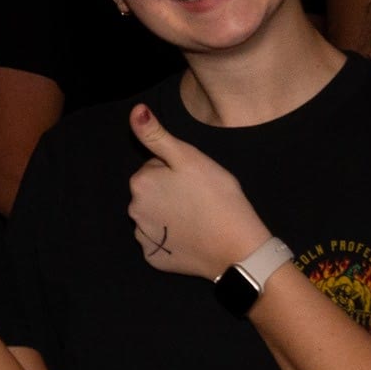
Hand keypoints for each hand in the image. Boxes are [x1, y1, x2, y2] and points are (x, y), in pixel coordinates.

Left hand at [126, 105, 270, 279]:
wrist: (236, 247)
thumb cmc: (217, 197)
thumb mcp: (189, 157)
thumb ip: (157, 135)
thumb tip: (135, 110)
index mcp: (140, 182)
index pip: (155, 166)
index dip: (178, 170)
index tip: (196, 179)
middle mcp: (134, 210)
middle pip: (152, 191)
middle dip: (170, 191)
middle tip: (199, 197)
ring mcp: (143, 238)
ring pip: (155, 216)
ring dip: (170, 214)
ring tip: (198, 217)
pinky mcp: (154, 259)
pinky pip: (160, 242)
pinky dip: (172, 238)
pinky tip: (193, 236)